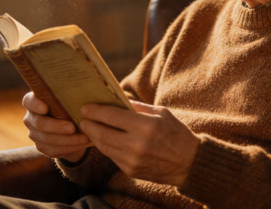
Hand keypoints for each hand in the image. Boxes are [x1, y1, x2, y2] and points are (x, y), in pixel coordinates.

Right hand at [22, 92, 88, 161]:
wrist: (71, 124)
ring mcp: (35, 134)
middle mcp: (31, 118)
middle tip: (73, 127)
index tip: (45, 108)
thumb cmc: (72, 103)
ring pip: (48, 139)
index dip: (35, 105)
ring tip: (83, 138)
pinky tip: (81, 144)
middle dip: (57, 126)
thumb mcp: (70, 97)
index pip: (29, 101)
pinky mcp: (42, 147)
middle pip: (40, 123)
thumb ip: (69, 93)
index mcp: (35, 101)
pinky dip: (69, 147)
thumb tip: (83, 87)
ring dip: (67, 139)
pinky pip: (54, 149)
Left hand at [80, 101, 199, 186]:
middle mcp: (136, 144)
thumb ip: (138, 107)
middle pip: (103, 132)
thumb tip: (118, 99)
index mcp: (145, 125)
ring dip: (94, 136)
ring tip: (88, 127)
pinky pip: (112, 156)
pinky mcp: (130, 170)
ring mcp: (132, 160)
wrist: (187, 162)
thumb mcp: (160, 112)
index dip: (96, 111)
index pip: (112, 116)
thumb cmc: (175, 132)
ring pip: (104, 146)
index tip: (85, 107)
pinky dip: (105, 146)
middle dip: (90, 124)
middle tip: (82, 116)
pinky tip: (102, 139)